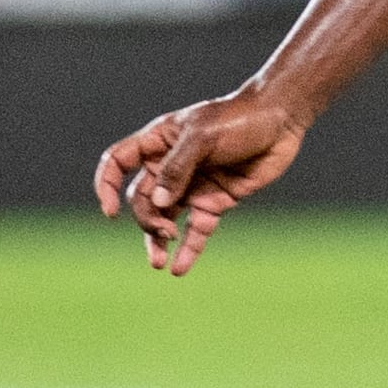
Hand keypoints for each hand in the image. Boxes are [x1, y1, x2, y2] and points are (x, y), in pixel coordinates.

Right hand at [93, 88, 308, 274]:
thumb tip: (158, 203)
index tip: (110, 212)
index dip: (106, 185)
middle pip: (141, 199)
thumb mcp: (203, 136)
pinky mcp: (215, 202)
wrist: (281, 123)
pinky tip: (178, 269)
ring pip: (164, 219)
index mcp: (158, 142)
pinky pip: (196, 231)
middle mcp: (170, 167)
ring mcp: (192, 186)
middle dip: (147, 218)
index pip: (118, 162)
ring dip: (158, 240)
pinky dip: (188, 250)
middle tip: (165, 229)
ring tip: (158, 263)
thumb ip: (177, 168)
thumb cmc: (239, 118)